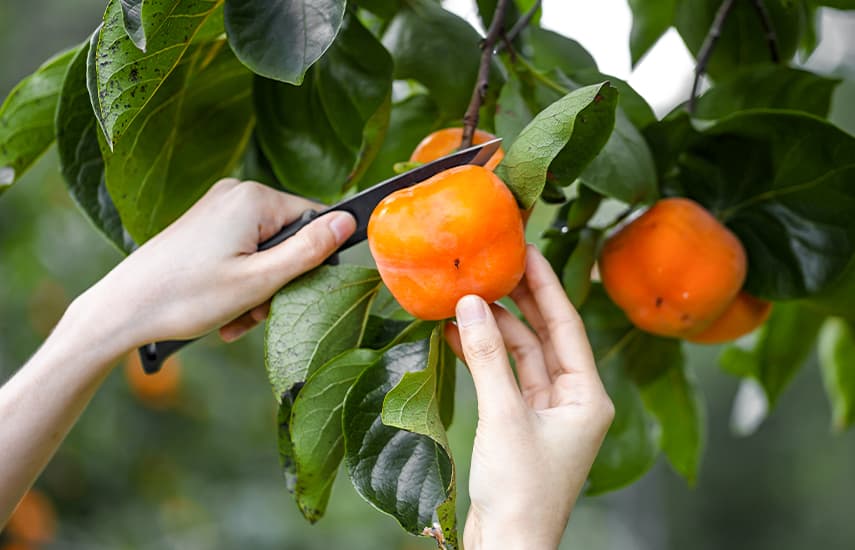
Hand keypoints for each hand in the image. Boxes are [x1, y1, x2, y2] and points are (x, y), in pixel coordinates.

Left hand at [77, 178, 355, 347]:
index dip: (311, 261)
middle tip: (255, 312)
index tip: (290, 293)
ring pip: (264, 250)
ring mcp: (217, 208)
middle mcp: (236, 194)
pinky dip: (239, 282)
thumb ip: (309, 250)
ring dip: (258, 288)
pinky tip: (223, 308)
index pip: (314, 220)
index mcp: (254, 198)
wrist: (122, 310)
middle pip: (287, 238)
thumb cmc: (187, 296)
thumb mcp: (260, 280)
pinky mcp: (204, 225)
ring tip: (235, 317)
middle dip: (278, 281)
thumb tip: (348, 222)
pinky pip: (241, 251)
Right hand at [444, 246, 614, 549]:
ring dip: (493, 330)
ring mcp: (544, 413)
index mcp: (587, 397)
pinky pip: (503, 378)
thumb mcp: (503, 418)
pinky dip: (482, 358)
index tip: (527, 250)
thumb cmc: (521, 494)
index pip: (567, 325)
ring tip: (463, 299)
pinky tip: (459, 335)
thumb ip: (488, 359)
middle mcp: (571, 400)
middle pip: (544, 337)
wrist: (507, 548)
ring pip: (520, 357)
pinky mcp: (519, 425)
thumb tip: (472, 304)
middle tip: (494, 265)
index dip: (546, 285)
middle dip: (518, 302)